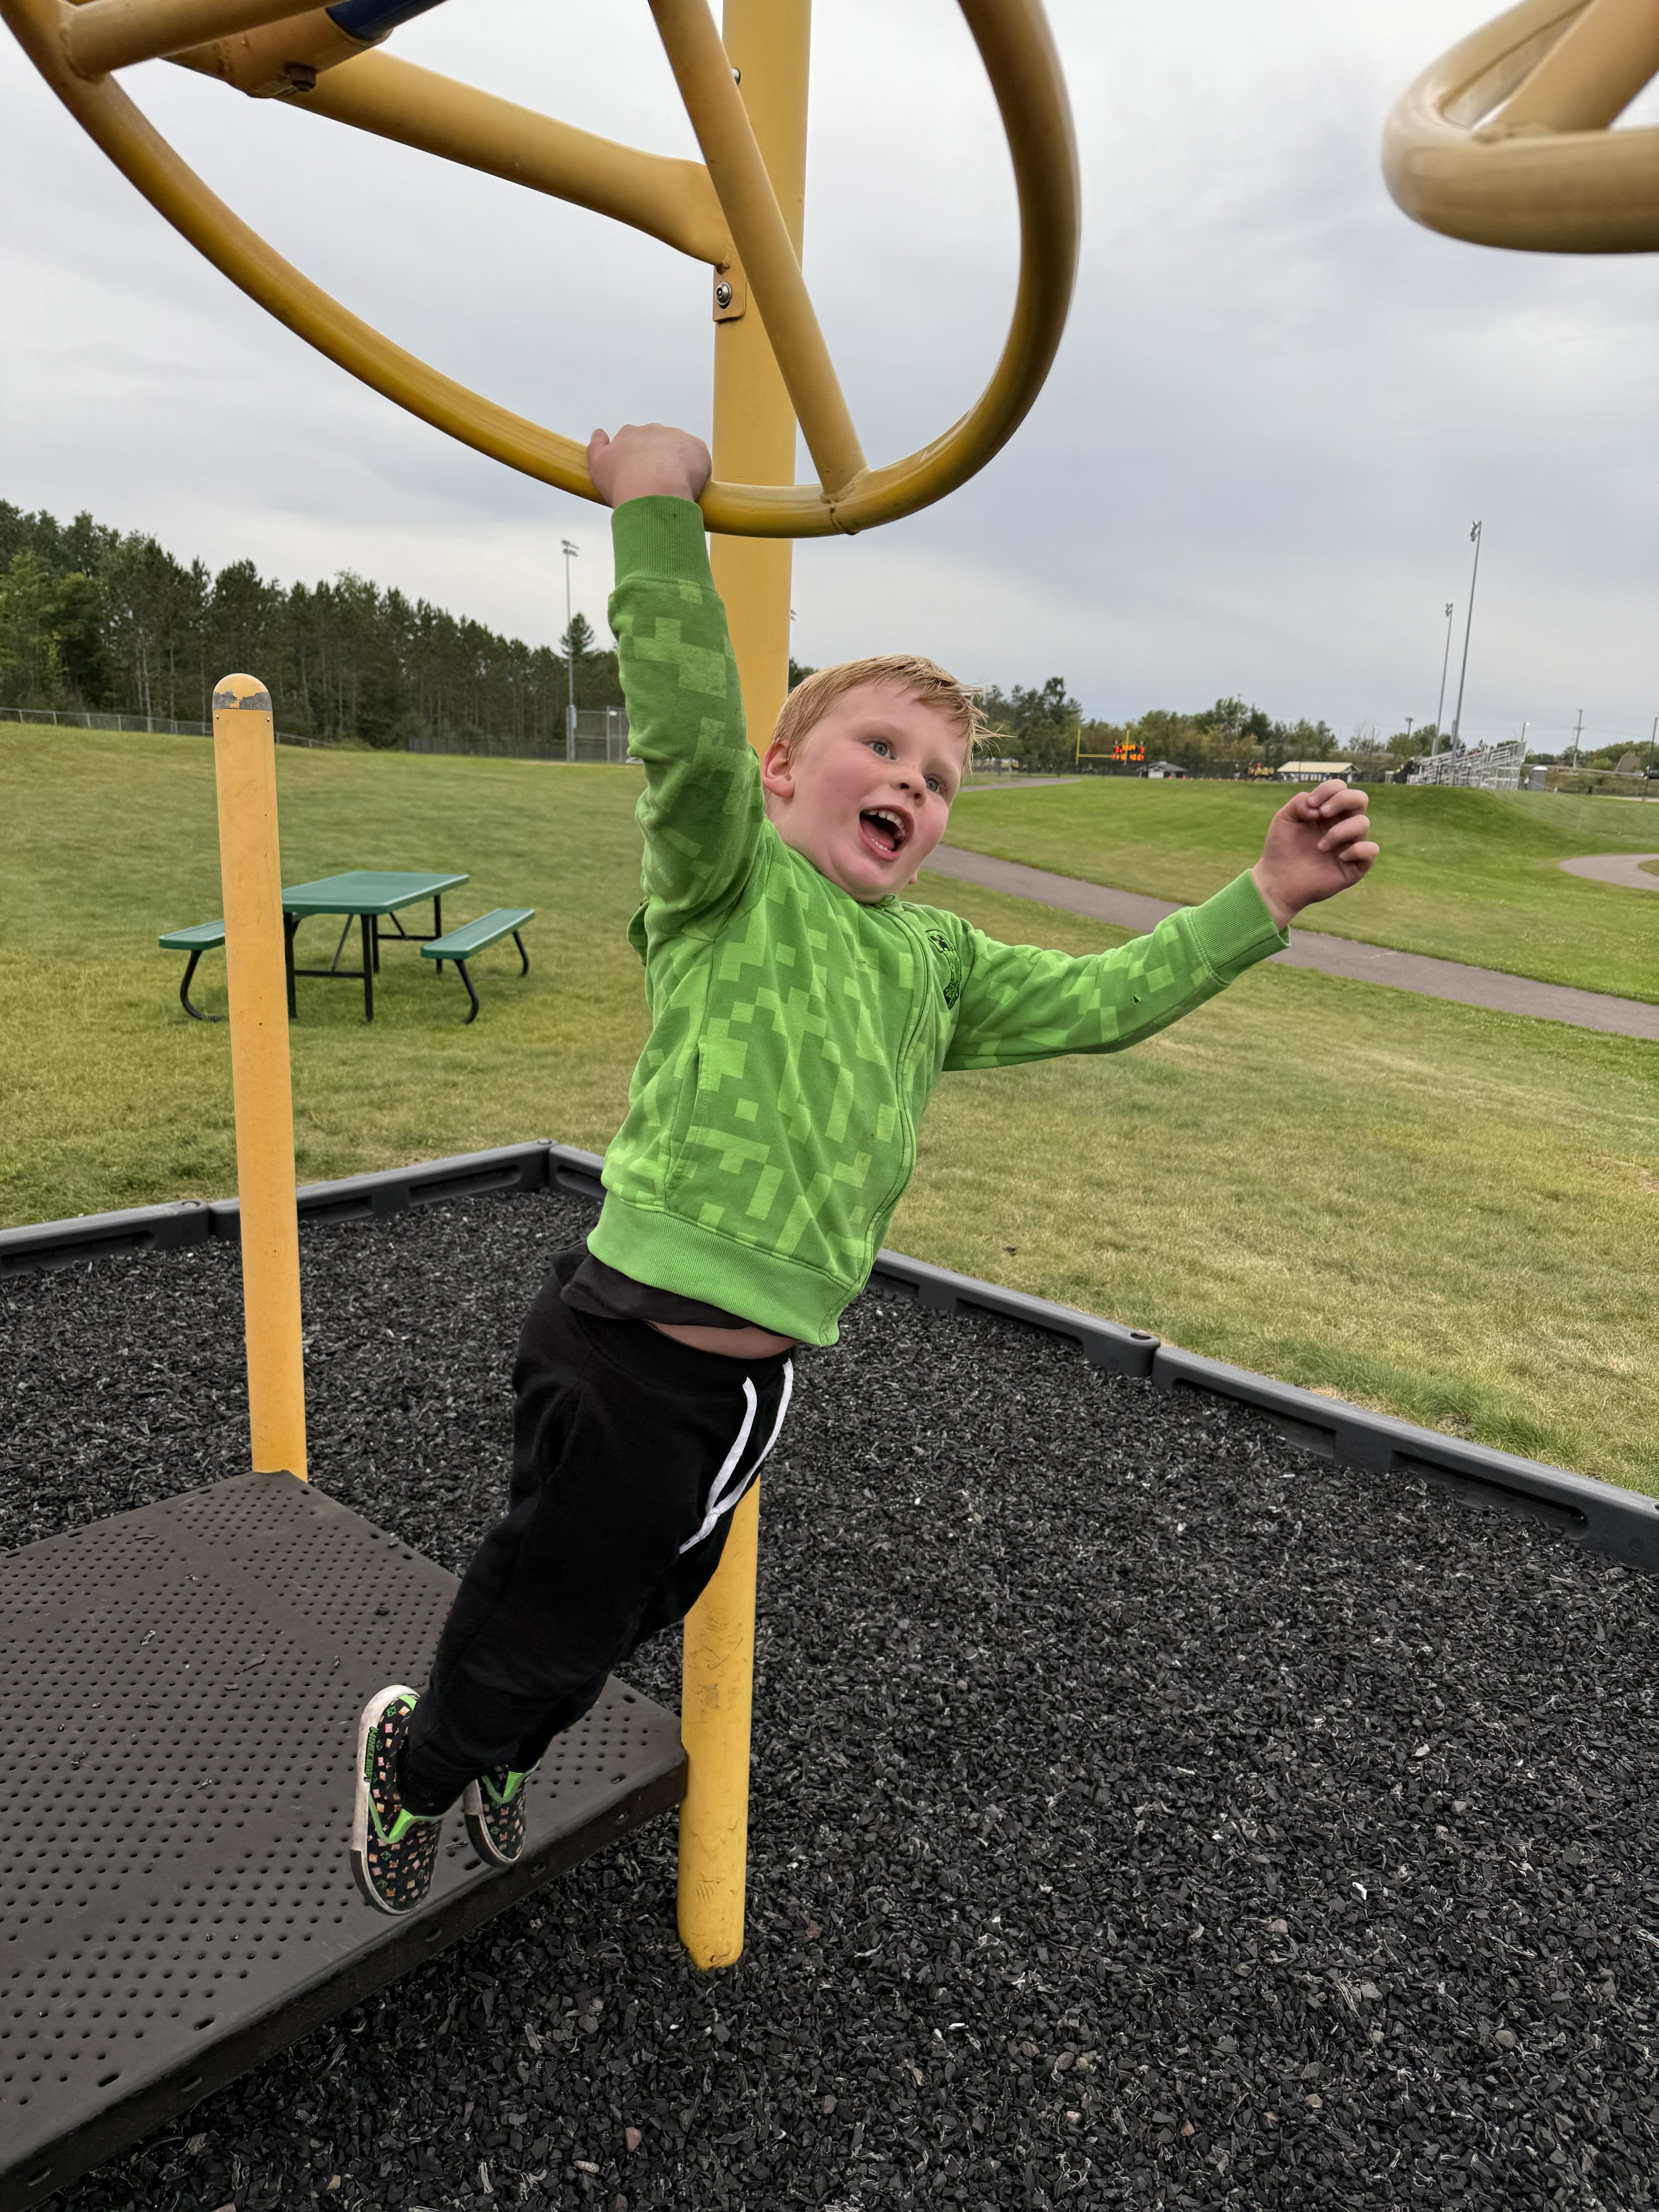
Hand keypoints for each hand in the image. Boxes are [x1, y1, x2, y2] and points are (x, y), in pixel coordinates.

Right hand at [587, 423, 710, 508]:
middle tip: (657, 487)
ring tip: (673, 490)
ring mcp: (676, 436)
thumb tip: (599, 433)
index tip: (638, 479)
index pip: (634, 444)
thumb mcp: (597, 465)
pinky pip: (698, 458)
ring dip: (678, 466)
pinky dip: (696, 471)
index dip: (637, 463)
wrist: (652, 493)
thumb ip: (596, 447)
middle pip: (658, 445)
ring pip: (679, 451)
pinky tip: (689, 487)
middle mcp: (653, 430)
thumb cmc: (621, 483)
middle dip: (658, 462)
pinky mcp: (696, 446)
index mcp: (629, 434)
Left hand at [1250, 780, 1377, 928]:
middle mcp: (1341, 826)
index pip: (1341, 788)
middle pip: (1360, 799)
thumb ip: (1299, 802)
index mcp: (1326, 813)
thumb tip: (1320, 809)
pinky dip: (1358, 850)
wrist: (1277, 882)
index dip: (1329, 789)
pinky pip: (1372, 850)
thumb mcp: (1283, 819)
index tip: (1311, 803)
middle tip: (1323, 813)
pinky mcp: (1354, 866)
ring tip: (1319, 847)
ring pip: (1363, 824)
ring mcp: (1349, 845)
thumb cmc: (1280, 850)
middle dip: (1343, 800)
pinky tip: (1339, 857)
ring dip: (1339, 831)